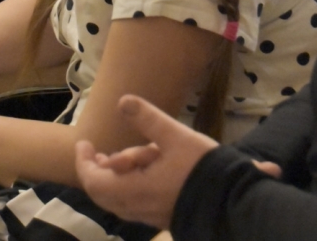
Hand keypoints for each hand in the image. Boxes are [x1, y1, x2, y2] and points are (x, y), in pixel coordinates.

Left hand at [75, 95, 217, 228]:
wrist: (233, 202)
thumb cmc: (201, 168)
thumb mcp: (175, 135)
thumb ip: (148, 119)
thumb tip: (123, 101)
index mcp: (136, 190)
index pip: (95, 182)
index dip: (84, 163)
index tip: (84, 144)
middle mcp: (139, 208)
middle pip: (104, 193)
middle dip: (97, 170)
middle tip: (95, 151)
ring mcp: (151, 215)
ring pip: (120, 199)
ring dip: (116, 177)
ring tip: (123, 156)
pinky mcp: (163, 215)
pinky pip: (135, 203)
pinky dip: (130, 185)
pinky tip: (144, 167)